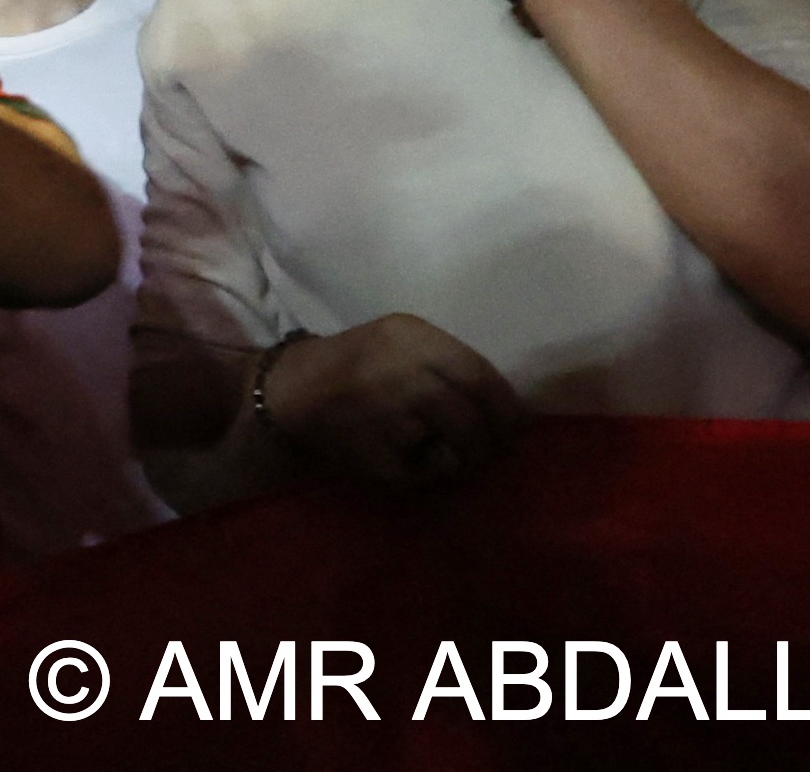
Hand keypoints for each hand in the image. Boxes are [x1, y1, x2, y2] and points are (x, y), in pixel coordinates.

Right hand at [258, 313, 521, 485]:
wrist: (292, 390)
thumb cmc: (359, 362)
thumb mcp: (403, 342)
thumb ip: (449, 364)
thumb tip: (510, 408)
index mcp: (410, 336)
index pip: (478, 375)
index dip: (506, 406)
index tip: (517, 424)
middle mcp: (399, 372)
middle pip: (469, 418)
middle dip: (488, 441)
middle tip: (492, 450)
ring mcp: (384, 416)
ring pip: (451, 451)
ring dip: (463, 459)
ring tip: (455, 456)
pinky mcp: (372, 454)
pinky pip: (422, 474)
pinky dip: (429, 473)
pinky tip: (415, 461)